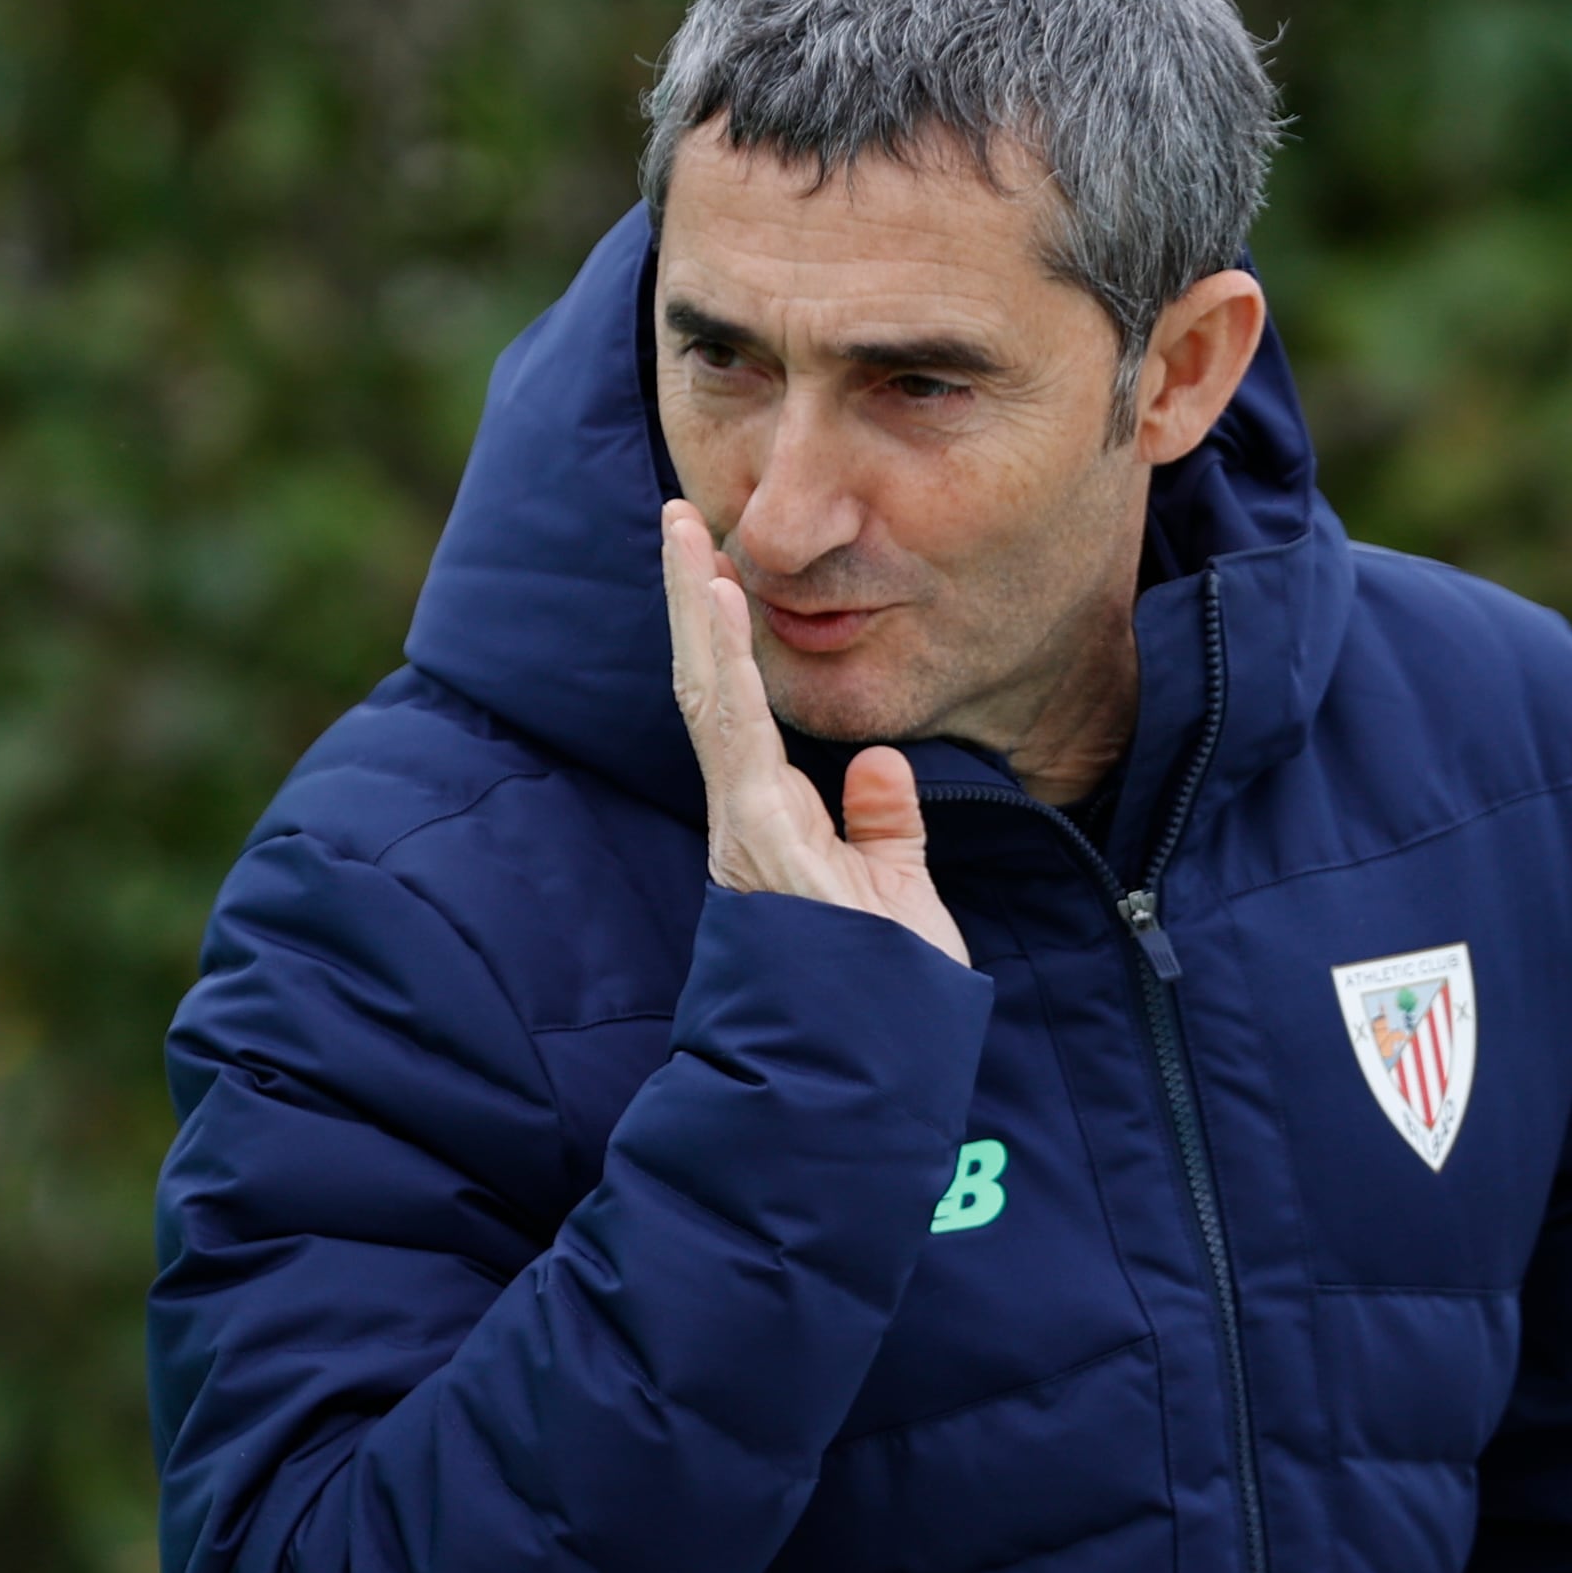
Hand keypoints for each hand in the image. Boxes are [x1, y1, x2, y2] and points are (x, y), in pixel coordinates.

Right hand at [660, 500, 969, 967]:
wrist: (869, 1056)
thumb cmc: (881, 986)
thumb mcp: (894, 888)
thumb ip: (882, 824)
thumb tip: (879, 766)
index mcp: (769, 815)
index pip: (738, 704)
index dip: (722, 633)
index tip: (716, 563)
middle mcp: (743, 808)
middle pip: (706, 683)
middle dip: (689, 600)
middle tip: (677, 517)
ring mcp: (743, 818)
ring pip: (705, 693)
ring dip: (693, 611)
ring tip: (683, 536)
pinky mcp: (753, 831)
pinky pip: (731, 731)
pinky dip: (722, 662)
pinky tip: (717, 603)